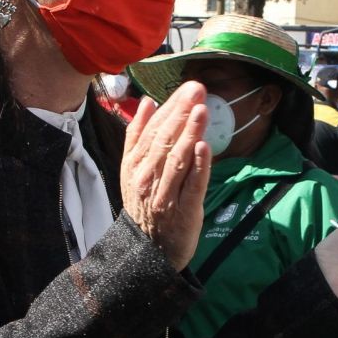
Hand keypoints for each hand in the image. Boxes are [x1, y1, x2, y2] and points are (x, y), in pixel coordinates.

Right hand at [120, 82, 211, 268]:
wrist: (148, 249)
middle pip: (164, 140)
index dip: (171, 108)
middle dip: (182, 113)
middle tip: (198, 90)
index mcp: (135, 164)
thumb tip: (149, 102)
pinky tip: (204, 146)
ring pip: (177, 160)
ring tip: (201, 110)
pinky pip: (192, 185)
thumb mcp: (132, 169)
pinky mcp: (184, 210)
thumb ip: (138, 135)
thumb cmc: (145, 203)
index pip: (153, 130)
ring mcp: (165, 194)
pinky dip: (198, 166)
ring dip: (190, 133)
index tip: (187, 89)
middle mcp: (147, 177)